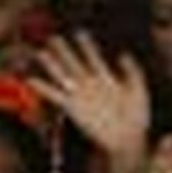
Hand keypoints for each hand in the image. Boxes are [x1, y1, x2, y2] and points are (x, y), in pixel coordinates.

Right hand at [34, 32, 149, 166]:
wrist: (128, 140)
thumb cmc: (137, 117)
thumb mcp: (139, 90)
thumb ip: (133, 71)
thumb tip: (122, 54)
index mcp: (107, 80)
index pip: (93, 58)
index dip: (86, 46)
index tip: (79, 32)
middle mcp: (90, 86)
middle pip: (73, 63)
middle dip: (63, 50)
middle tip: (53, 37)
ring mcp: (80, 96)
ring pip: (62, 76)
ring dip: (52, 65)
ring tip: (41, 53)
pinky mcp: (73, 108)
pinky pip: (55, 96)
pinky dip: (43, 88)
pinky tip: (31, 80)